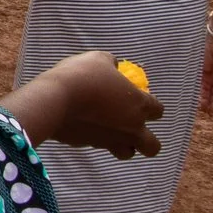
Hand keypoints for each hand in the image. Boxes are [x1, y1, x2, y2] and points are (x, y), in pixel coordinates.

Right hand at [41, 51, 163, 158]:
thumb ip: (111, 65)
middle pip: (152, 146)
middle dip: (147, 140)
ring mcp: (110, 140)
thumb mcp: (99, 59)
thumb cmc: (82, 76)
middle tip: (134, 128)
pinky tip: (85, 124)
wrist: (54, 100)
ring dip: (123, 145)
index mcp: (138, 105)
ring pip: (127, 153)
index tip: (140, 99)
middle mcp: (130, 128)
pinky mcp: (89, 146)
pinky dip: (95, 139)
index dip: (152, 106)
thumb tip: (113, 68)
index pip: (158, 111)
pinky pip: (99, 147)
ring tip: (111, 132)